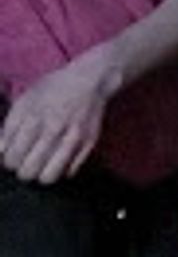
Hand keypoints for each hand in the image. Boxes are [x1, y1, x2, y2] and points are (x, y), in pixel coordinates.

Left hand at [1, 48, 119, 183]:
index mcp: (33, 119)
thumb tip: (1, 151)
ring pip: (49, 177)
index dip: (8, 161)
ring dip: (40, 174)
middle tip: (25, 161)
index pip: (12, 158)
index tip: (12, 155)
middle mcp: (54, 131)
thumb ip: (9, 128)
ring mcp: (73, 139)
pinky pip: (70, 172)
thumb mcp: (24, 101)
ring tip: (41, 165)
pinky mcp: (89, 143)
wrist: (89, 80)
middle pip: (28, 172)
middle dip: (22, 170)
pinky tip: (58, 158)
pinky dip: (61, 169)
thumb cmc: (53, 89)